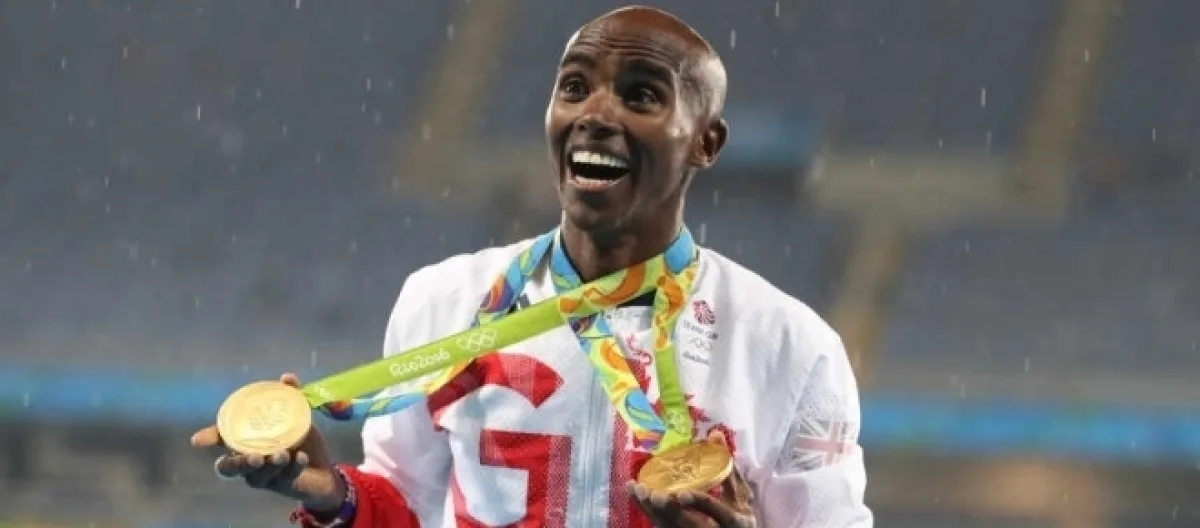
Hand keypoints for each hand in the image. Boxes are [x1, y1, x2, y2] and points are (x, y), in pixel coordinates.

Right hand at [190, 373, 345, 512]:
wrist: (324, 466)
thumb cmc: (300, 439)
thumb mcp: (298, 416)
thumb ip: (292, 396)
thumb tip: (287, 378)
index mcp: (246, 441)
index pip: (222, 439)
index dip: (209, 438)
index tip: (198, 440)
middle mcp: (247, 461)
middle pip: (228, 468)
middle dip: (237, 463)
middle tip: (254, 456)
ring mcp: (263, 476)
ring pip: (254, 477)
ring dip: (268, 466)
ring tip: (282, 455)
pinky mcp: (282, 486)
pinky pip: (284, 478)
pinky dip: (292, 467)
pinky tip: (300, 458)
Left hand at [627, 430, 755, 527]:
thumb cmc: (739, 516)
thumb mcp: (741, 495)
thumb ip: (728, 468)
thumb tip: (715, 433)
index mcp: (732, 520)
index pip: (716, 512)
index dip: (700, 503)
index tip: (682, 494)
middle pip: (684, 524)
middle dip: (665, 509)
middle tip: (649, 492)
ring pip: (667, 526)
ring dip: (649, 508)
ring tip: (635, 488)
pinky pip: (661, 524)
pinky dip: (647, 509)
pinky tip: (637, 494)